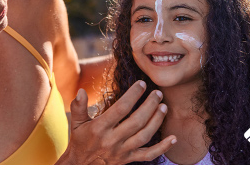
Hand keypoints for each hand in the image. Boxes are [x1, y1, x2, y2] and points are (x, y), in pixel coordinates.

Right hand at [58, 81, 176, 163]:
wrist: (80, 167)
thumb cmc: (80, 141)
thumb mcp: (76, 124)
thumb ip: (78, 107)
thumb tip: (81, 91)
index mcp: (99, 128)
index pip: (120, 109)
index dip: (133, 95)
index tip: (142, 84)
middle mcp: (112, 140)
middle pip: (136, 121)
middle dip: (150, 106)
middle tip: (158, 93)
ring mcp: (122, 151)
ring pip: (144, 136)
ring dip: (157, 121)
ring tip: (164, 107)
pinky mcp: (129, 159)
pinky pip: (149, 154)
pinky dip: (162, 148)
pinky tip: (173, 138)